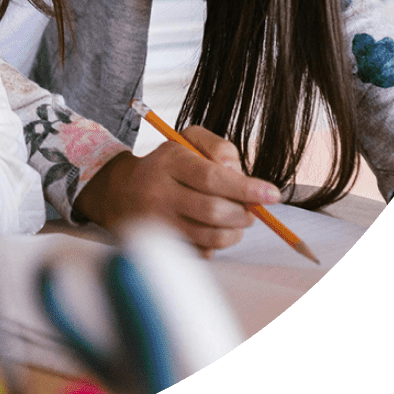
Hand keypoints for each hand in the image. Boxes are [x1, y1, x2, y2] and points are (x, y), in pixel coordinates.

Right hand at [73, 126, 280, 253]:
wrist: (121, 192)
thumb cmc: (167, 165)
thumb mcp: (188, 141)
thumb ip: (219, 148)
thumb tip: (240, 174)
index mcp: (169, 160)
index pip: (212, 177)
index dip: (246, 188)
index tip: (272, 195)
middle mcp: (159, 192)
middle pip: (215, 210)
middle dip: (243, 213)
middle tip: (249, 210)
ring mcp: (159, 223)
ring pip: (213, 236)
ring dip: (235, 231)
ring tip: (234, 219)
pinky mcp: (162, 246)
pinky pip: (203, 253)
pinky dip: (217, 244)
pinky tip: (210, 229)